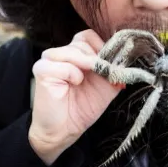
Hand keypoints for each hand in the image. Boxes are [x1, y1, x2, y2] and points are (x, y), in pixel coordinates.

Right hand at [28, 29, 122, 164]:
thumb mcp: (106, 87)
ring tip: (85, 81)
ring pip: (73, 51)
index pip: (88, 36)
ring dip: (87, 66)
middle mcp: (62, 54)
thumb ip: (115, 71)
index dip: (101, 45)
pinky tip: (73, 83)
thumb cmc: (82, 108)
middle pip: (82, 42)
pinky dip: (73, 74)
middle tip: (102, 73)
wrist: (65, 130)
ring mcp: (49, 60)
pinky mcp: (42, 70)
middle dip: (97, 58)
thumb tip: (126, 58)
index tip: (110, 61)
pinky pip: (64, 65)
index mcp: (76, 54)